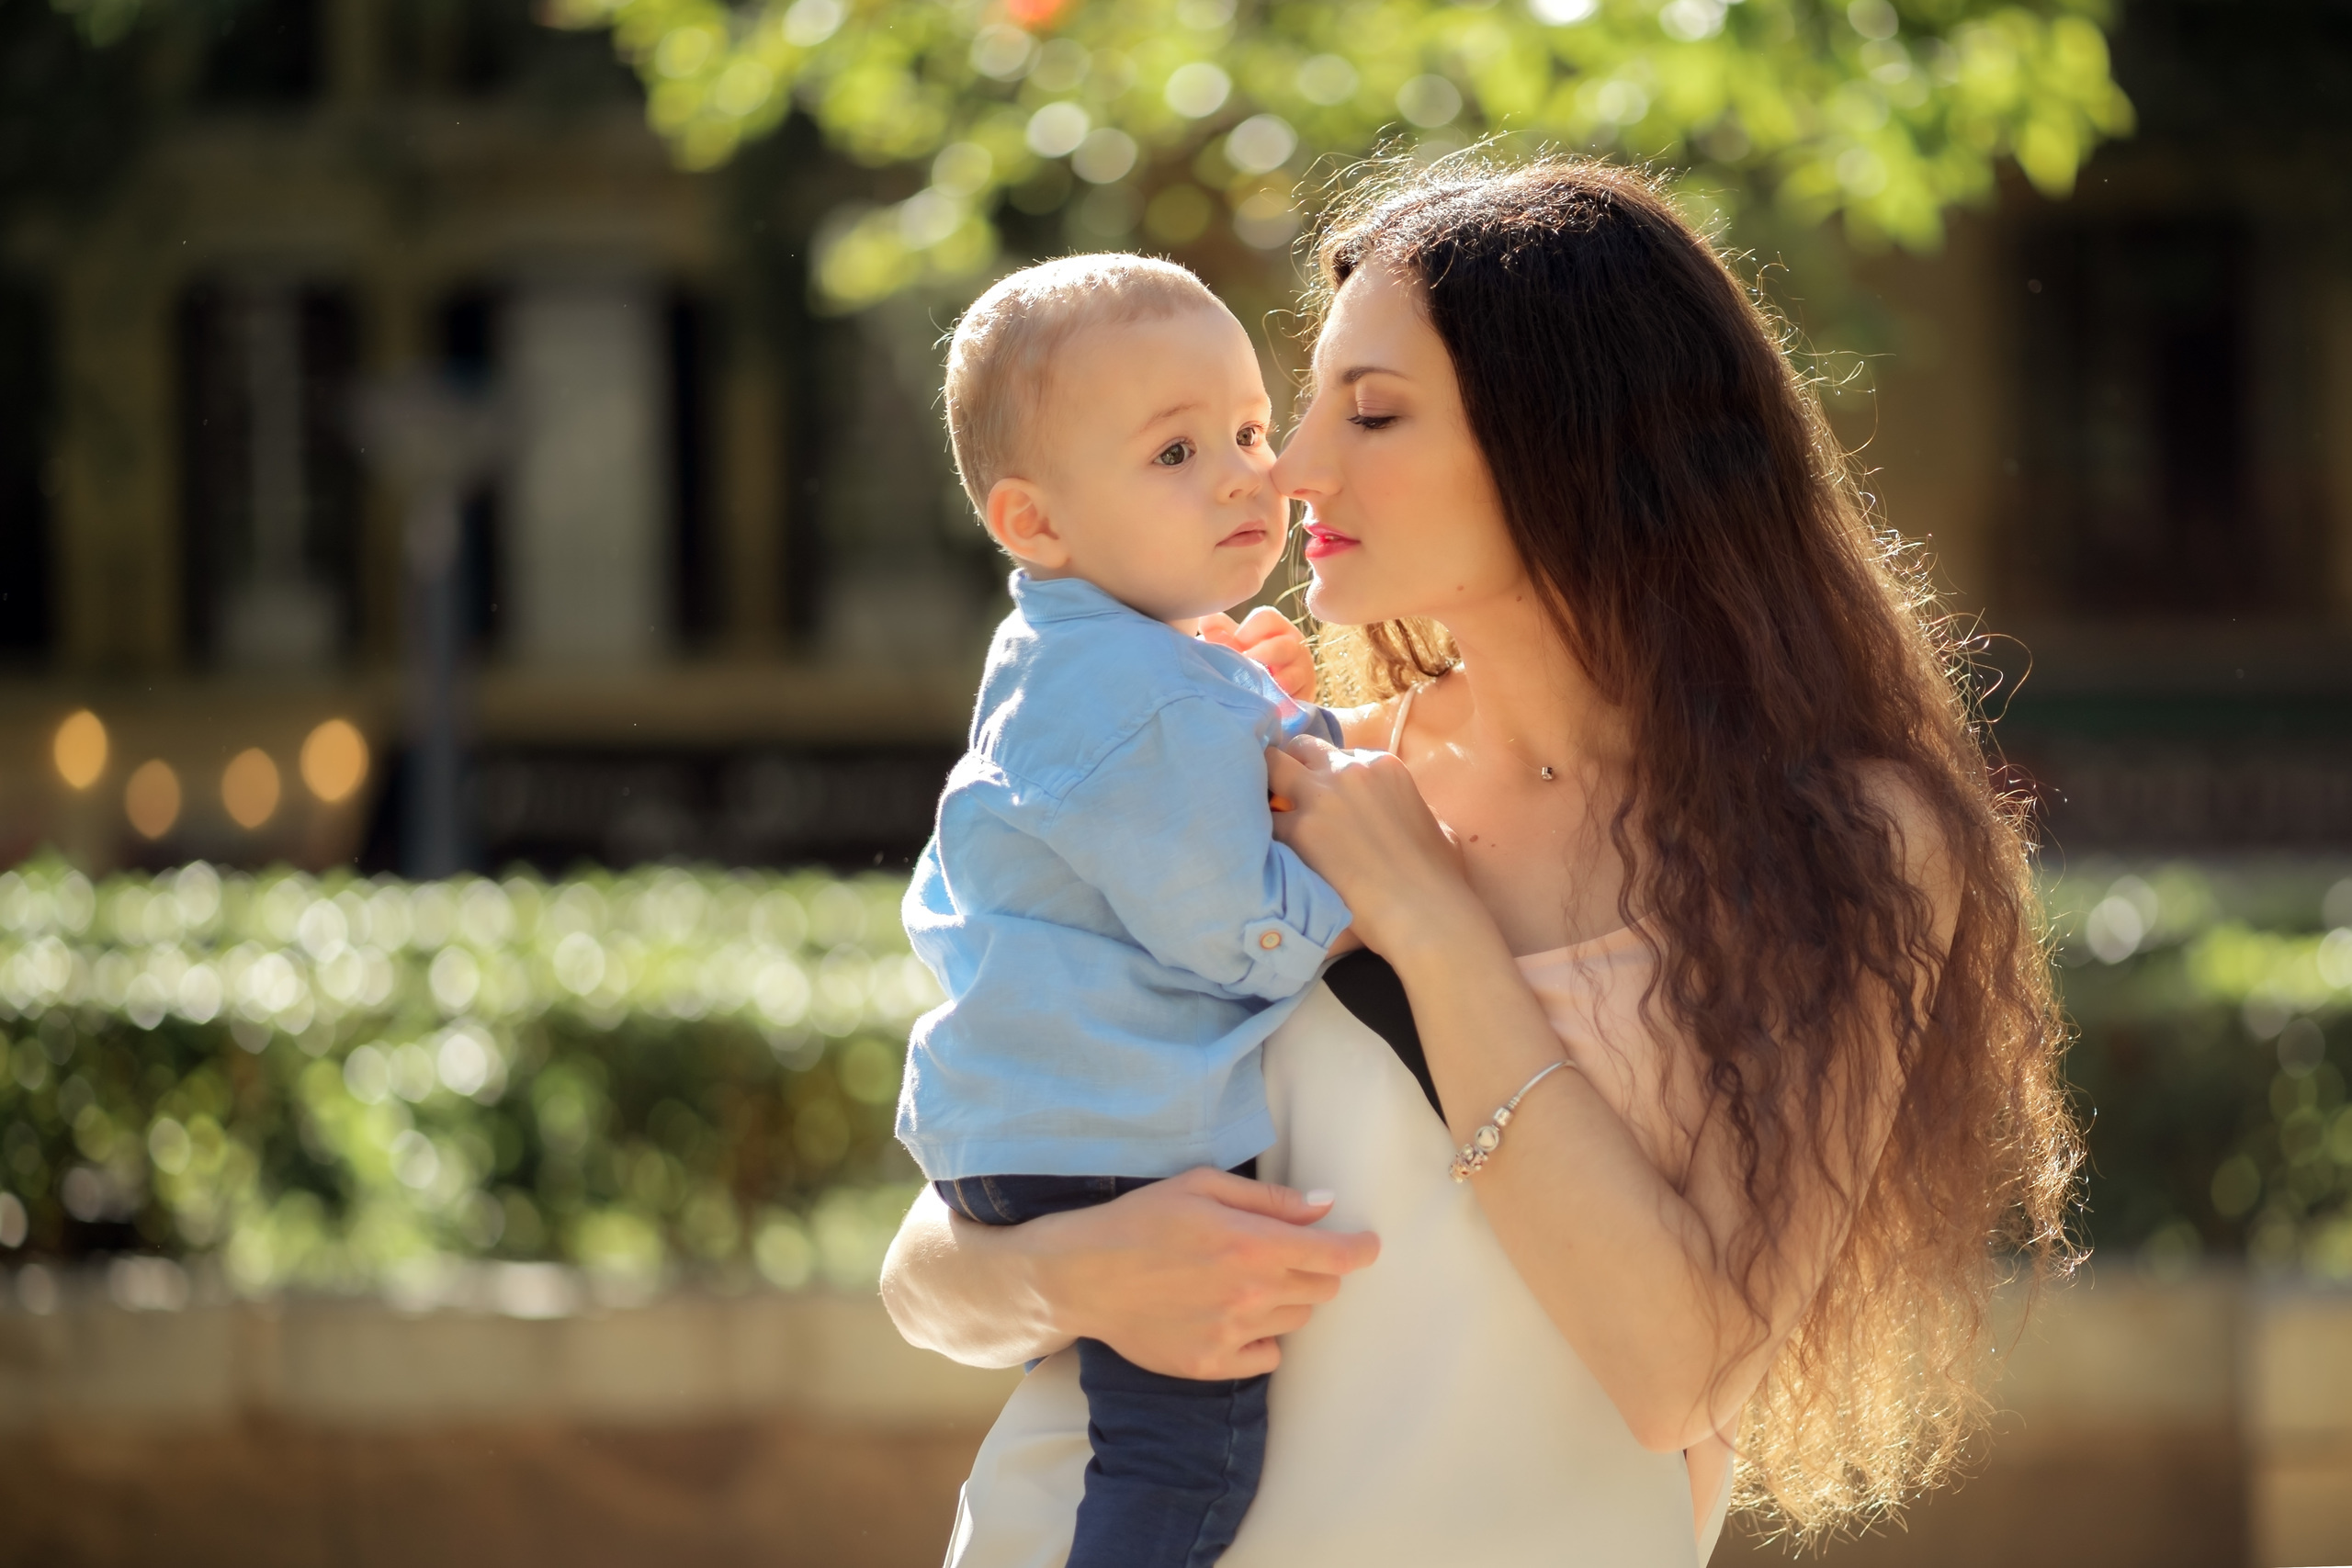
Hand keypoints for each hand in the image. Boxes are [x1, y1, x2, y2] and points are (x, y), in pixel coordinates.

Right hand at [1030, 1167, 1378, 1379]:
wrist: (1083, 1276)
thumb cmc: (1141, 1220)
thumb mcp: (1201, 1186)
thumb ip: (1269, 1200)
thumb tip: (1324, 1205)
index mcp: (1253, 1244)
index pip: (1336, 1256)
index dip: (1360, 1249)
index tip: (1368, 1245)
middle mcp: (1252, 1294)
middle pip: (1322, 1290)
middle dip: (1316, 1269)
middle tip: (1284, 1254)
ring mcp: (1233, 1335)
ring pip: (1298, 1321)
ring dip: (1288, 1300)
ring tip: (1248, 1282)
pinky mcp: (1212, 1365)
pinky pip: (1268, 1357)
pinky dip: (1263, 1337)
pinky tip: (1234, 1316)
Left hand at [1199, 607, 1315, 702]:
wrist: (1259, 702)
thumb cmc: (1243, 666)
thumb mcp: (1231, 647)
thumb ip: (1219, 633)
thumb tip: (1206, 619)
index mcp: (1275, 628)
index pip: (1267, 618)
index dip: (1249, 629)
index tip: (1236, 643)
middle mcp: (1293, 646)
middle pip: (1284, 645)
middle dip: (1263, 655)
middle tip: (1246, 664)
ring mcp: (1302, 672)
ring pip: (1295, 674)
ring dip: (1274, 681)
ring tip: (1257, 686)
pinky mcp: (1305, 697)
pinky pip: (1298, 699)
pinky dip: (1282, 702)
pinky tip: (1268, 704)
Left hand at [1266, 735, 1475, 959]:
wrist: (1422, 910)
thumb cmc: (1438, 876)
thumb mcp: (1436, 825)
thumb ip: (1411, 806)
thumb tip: (1402, 813)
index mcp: (1383, 766)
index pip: (1340, 754)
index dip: (1329, 774)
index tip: (1326, 796)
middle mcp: (1348, 771)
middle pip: (1301, 748)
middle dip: (1293, 767)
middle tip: (1288, 795)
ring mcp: (1320, 797)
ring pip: (1272, 769)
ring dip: (1270, 788)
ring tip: (1269, 813)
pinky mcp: (1298, 830)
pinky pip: (1265, 818)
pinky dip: (1265, 829)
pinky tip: (1266, 845)